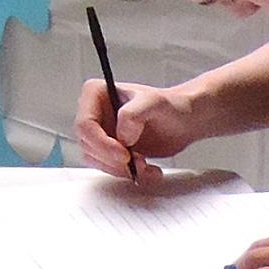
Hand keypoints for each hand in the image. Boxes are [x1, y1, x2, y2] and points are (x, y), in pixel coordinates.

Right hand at [73, 77, 197, 181]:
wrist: (183, 121)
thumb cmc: (170, 105)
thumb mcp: (154, 102)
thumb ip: (133, 114)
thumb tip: (121, 135)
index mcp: (96, 94)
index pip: (85, 124)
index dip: (101, 143)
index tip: (124, 154)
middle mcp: (94, 113)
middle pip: (88, 145)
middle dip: (113, 159)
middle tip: (138, 163)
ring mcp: (101, 133)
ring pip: (97, 160)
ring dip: (122, 169)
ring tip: (146, 165)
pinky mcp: (110, 150)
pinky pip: (109, 168)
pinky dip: (128, 174)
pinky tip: (148, 169)